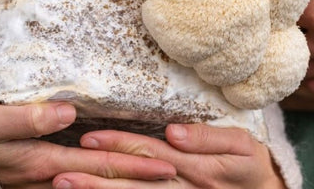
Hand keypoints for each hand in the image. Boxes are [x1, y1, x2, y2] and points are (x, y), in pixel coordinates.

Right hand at [0, 102, 175, 187]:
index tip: (164, 164)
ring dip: (125, 179)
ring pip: (94, 182)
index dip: (133, 166)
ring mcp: (49, 182)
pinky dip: (101, 178)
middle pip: (104, 177)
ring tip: (153, 174)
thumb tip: (66, 111)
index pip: (99, 165)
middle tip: (172, 171)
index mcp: (44, 162)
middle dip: (140, 176)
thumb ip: (27, 118)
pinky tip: (116, 173)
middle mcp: (52, 176)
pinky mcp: (43, 177)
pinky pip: (80, 181)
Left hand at [52, 124, 285, 188]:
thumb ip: (208, 138)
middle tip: (62, 173)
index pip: (148, 153)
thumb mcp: (242, 146)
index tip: (89, 138)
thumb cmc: (251, 168)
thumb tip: (173, 131)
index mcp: (196, 168)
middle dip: (97, 178)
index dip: (118, 145)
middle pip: (134, 182)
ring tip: (66, 188)